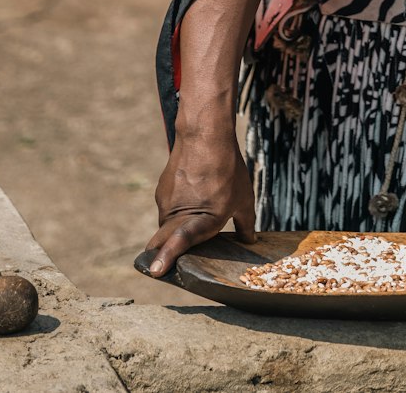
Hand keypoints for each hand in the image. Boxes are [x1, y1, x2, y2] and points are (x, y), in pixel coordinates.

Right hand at [145, 131, 255, 276]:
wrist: (205, 134)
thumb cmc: (228, 169)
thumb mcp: (244, 198)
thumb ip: (245, 224)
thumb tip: (249, 241)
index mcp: (200, 219)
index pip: (179, 241)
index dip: (167, 257)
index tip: (156, 270)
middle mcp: (177, 213)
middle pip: (165, 241)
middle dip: (166, 252)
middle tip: (171, 260)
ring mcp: (166, 201)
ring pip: (167, 224)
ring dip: (176, 227)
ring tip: (197, 214)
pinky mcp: (162, 189)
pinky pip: (168, 207)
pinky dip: (177, 208)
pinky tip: (193, 195)